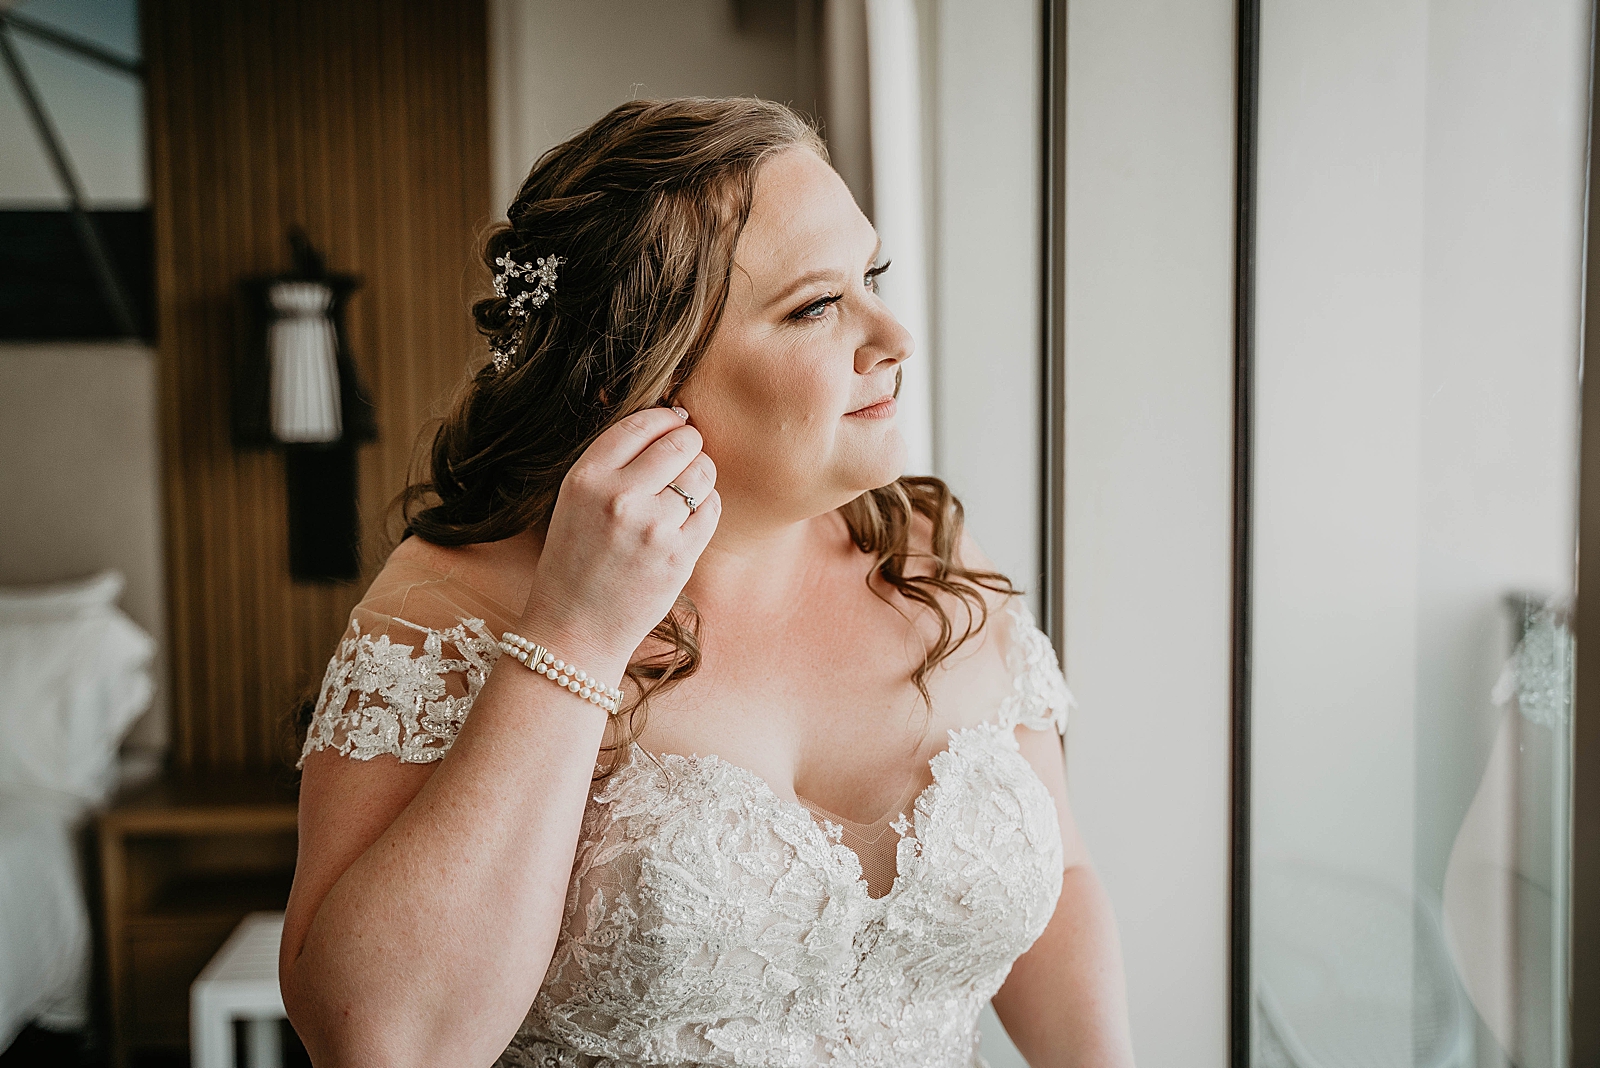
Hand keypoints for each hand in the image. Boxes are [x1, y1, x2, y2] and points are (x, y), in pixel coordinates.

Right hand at [517, 406, 718, 673]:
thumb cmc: (575, 562)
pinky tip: (690, 516)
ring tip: (687, 488)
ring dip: (702, 474)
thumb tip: (670, 423)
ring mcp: (652, 528)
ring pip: (702, 474)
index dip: (666, 417)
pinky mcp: (679, 556)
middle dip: (690, 443)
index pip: (640, 425)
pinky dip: (707, 505)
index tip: (676, 421)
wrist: (575, 629)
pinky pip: (711, 509)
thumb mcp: (574, 502)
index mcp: (586, 479)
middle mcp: (619, 498)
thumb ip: (613, 465)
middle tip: (688, 453)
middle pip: (680, 443)